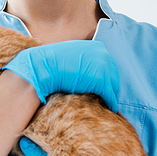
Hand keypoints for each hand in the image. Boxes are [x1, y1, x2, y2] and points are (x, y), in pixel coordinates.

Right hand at [2, 40, 119, 111]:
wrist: (43, 67)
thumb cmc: (52, 63)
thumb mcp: (71, 55)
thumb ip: (81, 59)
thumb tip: (84, 69)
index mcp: (97, 47)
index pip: (107, 64)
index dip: (106, 75)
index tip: (104, 85)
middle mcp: (103, 54)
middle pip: (113, 74)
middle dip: (111, 85)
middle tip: (108, 96)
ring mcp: (103, 67)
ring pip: (113, 85)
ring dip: (111, 95)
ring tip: (108, 103)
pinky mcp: (101, 81)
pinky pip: (110, 94)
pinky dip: (111, 102)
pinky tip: (110, 108)